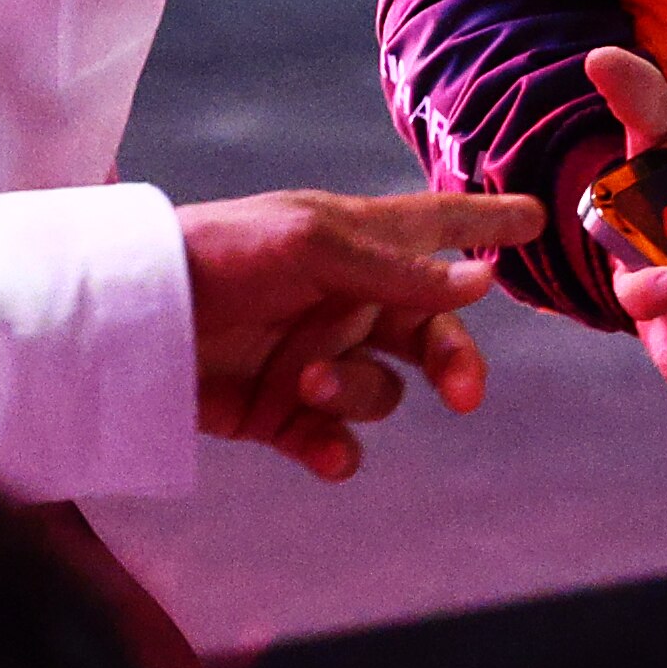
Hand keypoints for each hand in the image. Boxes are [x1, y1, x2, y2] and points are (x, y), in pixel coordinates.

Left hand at [180, 187, 543, 481]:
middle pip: (430, 333)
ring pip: (381, 392)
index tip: (535, 216)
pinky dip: (334, 450)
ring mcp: (314, 360)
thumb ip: (400, 269)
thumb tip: (487, 277)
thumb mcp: (313, 246)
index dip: (484, 221)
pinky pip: (335, 442)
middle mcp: (344, 300)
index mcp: (354, 242)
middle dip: (452, 359)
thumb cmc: (219, 255)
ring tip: (306, 382)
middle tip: (464, 392)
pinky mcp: (280, 415)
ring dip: (356, 394)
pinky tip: (321, 451)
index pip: (434, 225)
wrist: (131, 319)